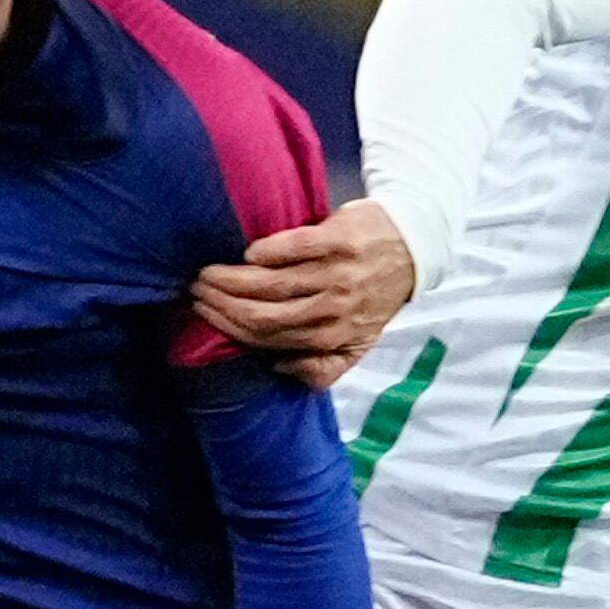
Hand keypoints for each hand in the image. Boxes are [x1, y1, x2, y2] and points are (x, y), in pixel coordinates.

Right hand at [191, 200, 414, 393]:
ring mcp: (335, 274)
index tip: (204, 314)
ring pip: (271, 284)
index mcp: (334, 337)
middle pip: (263, 314)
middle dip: (222, 304)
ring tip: (208, 273)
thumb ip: (324, 365)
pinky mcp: (337, 239)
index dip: (231, 329)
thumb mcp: (360, 342)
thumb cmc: (377, 293)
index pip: (269, 339)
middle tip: (196, 291)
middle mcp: (333, 309)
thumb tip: (279, 368)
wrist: (413, 246)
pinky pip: (292, 248)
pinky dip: (265, 252)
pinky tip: (249, 254)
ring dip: (232, 279)